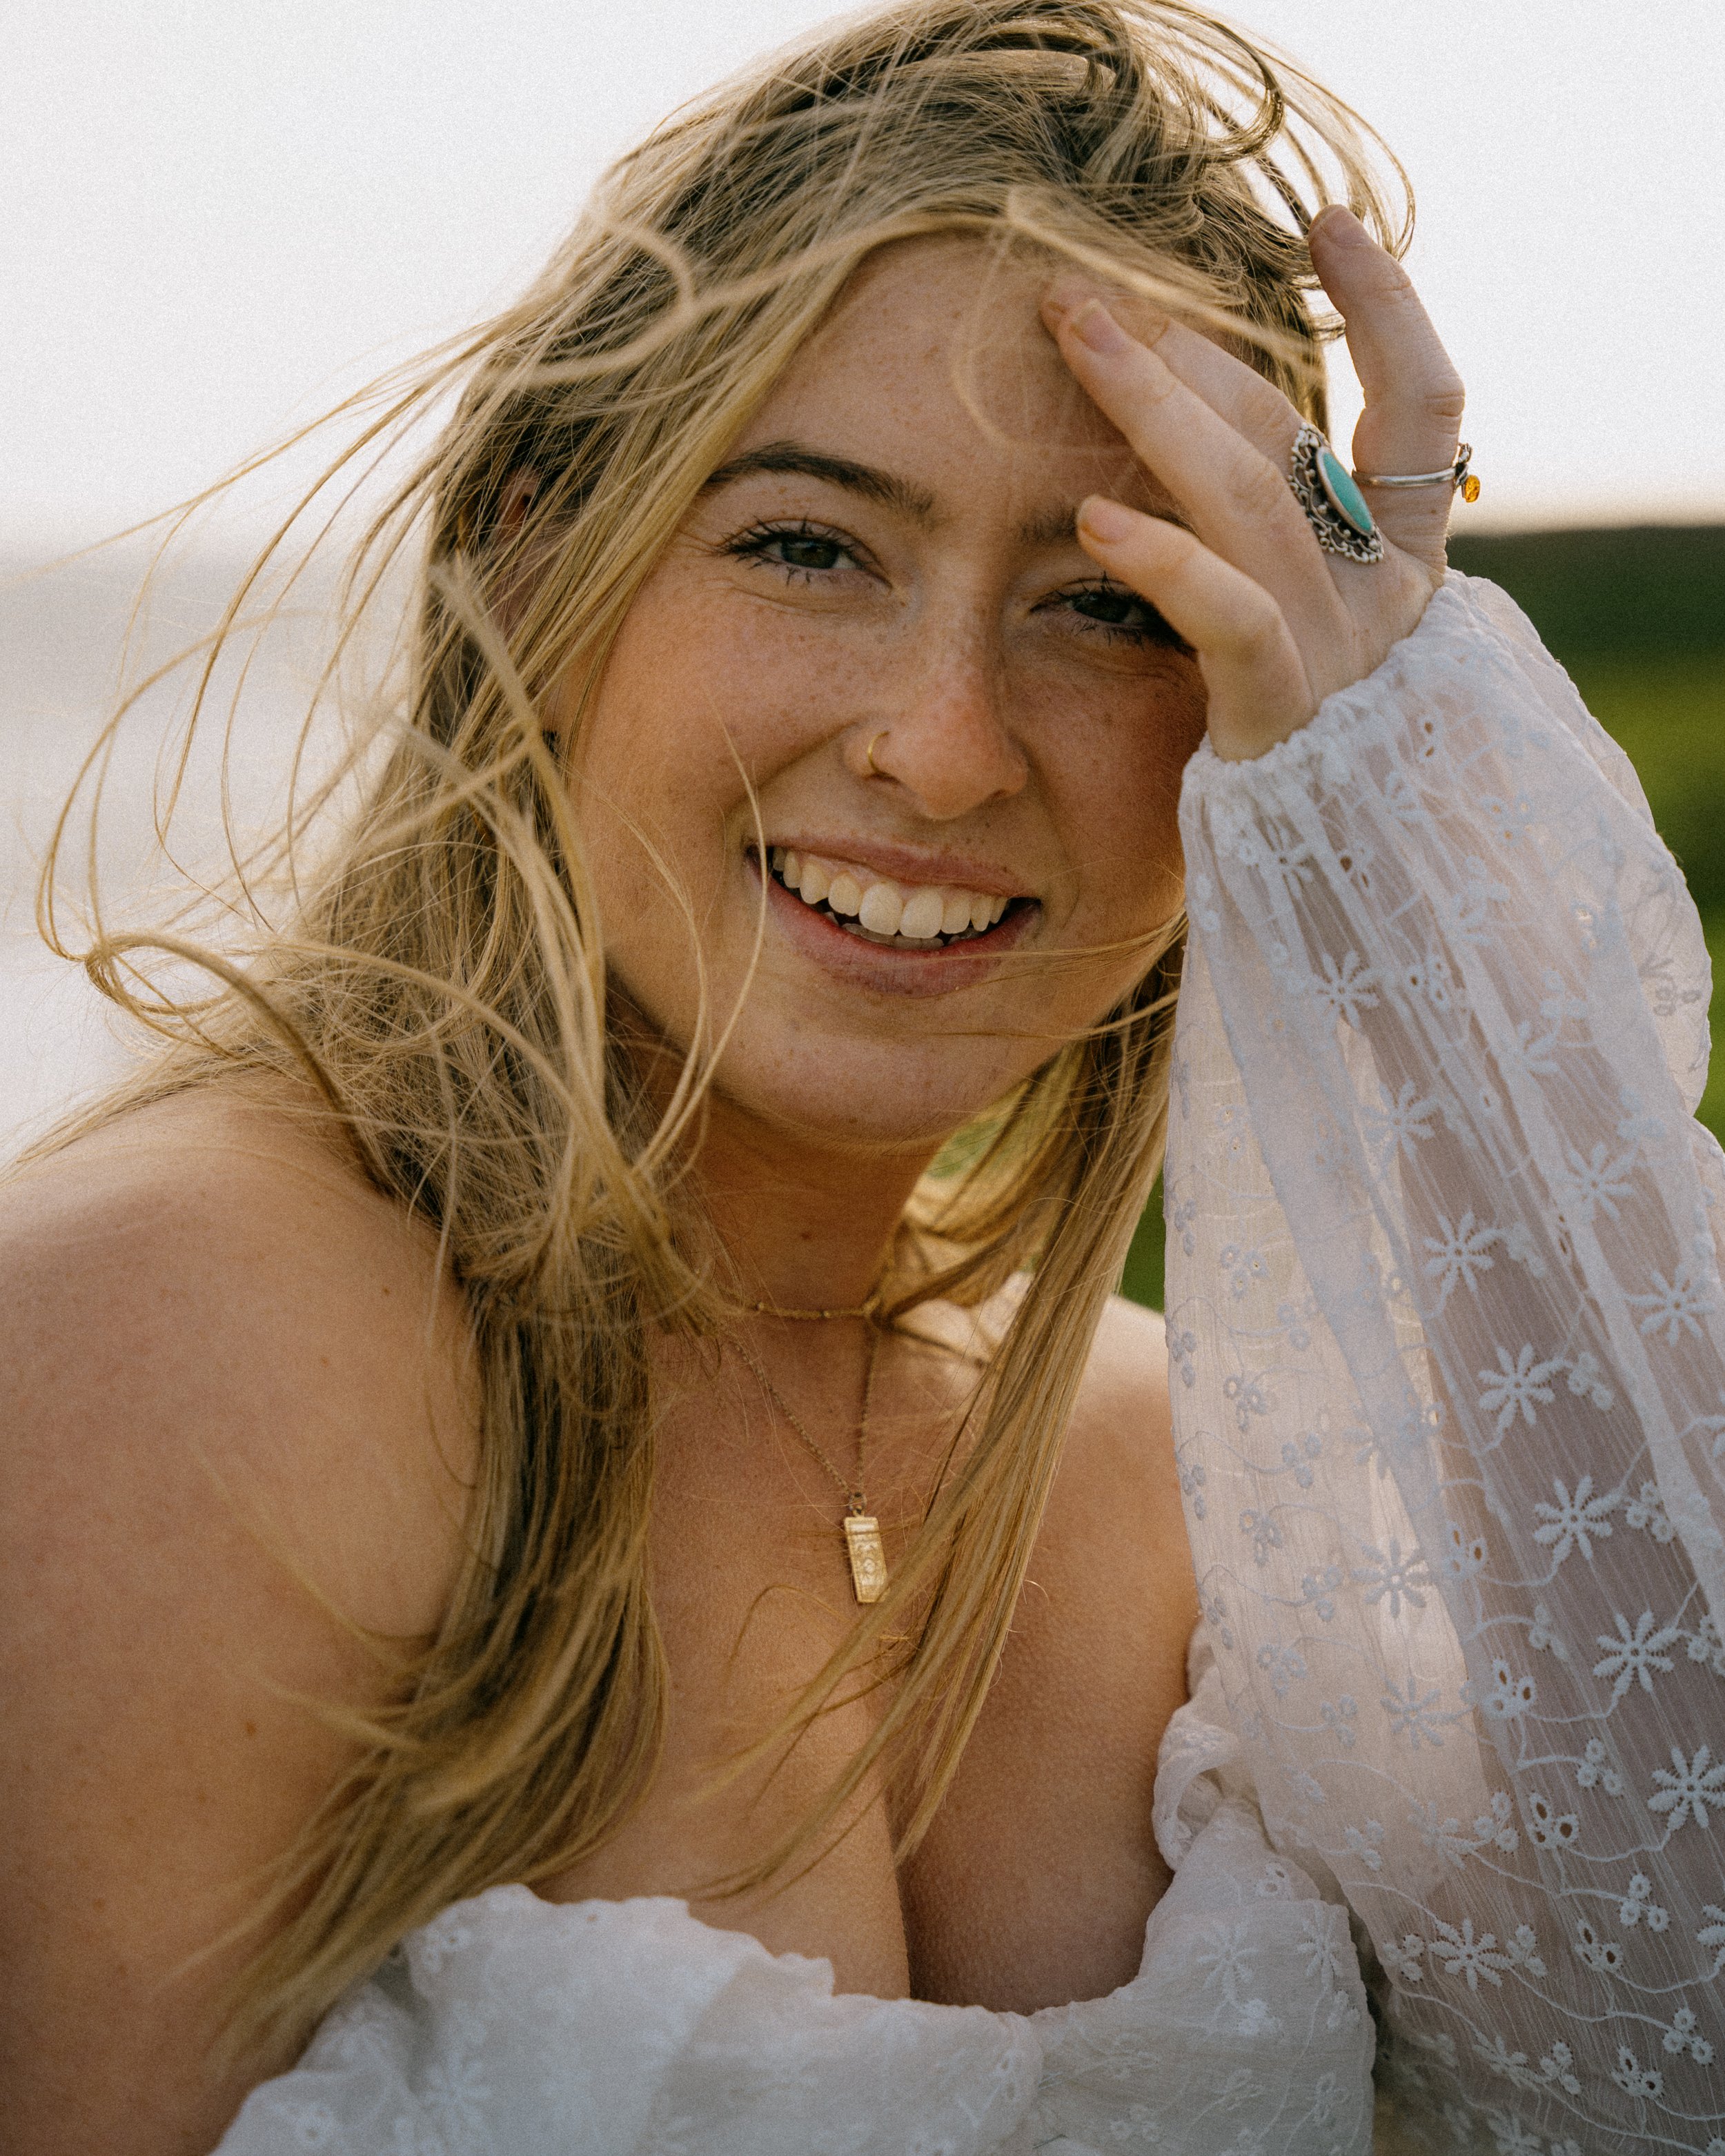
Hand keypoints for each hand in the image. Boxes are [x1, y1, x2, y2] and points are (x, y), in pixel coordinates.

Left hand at [1042, 206, 1466, 762]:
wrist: (1358, 916)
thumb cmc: (1308, 781)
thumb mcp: (1307, 648)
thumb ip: (1278, 560)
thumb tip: (1186, 456)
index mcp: (1404, 573)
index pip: (1423, 410)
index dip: (1391, 307)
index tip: (1330, 225)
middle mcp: (1385, 600)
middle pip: (1290, 437)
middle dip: (1185, 356)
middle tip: (1084, 295)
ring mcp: (1340, 656)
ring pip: (1252, 500)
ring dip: (1155, 411)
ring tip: (1074, 342)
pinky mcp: (1285, 717)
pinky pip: (1232, 620)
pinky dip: (1165, 562)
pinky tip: (1093, 520)